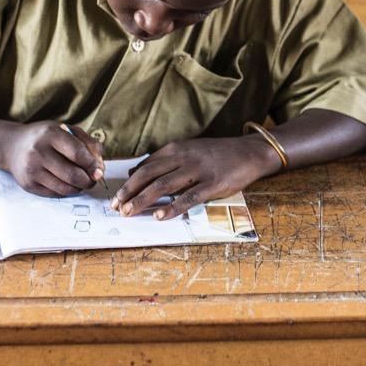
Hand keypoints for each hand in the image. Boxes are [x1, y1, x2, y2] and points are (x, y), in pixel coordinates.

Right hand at [0, 122, 104, 196]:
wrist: (12, 146)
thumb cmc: (45, 137)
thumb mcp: (65, 130)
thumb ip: (87, 142)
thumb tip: (100, 162)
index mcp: (50, 134)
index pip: (78, 154)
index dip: (92, 164)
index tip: (99, 168)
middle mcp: (38, 152)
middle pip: (73, 175)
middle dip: (89, 180)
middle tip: (94, 179)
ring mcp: (31, 170)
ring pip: (65, 188)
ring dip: (80, 188)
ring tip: (83, 182)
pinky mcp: (28, 184)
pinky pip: (55, 193)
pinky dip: (67, 191)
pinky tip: (69, 184)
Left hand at [111, 137, 277, 219]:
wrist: (248, 152)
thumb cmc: (216, 154)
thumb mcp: (188, 150)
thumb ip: (164, 160)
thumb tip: (136, 171)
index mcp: (176, 149)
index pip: (146, 166)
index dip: (129, 183)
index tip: (117, 196)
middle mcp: (184, 157)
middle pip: (149, 175)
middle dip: (130, 192)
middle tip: (116, 206)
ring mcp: (198, 170)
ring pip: (163, 186)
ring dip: (143, 200)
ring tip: (129, 212)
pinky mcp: (212, 184)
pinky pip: (188, 197)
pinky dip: (172, 207)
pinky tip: (160, 216)